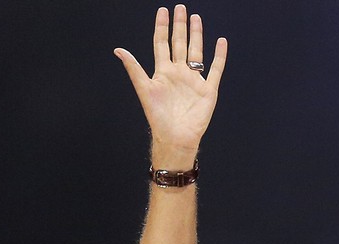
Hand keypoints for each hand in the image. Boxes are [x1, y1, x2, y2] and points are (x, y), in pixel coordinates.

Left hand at [114, 5, 227, 164]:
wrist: (175, 136)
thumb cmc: (158, 116)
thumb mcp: (144, 88)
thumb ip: (134, 68)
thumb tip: (118, 50)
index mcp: (163, 72)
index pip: (162, 44)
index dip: (162, 28)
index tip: (163, 11)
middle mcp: (178, 73)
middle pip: (179, 44)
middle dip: (180, 26)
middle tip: (180, 8)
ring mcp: (193, 80)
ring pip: (196, 52)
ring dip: (196, 35)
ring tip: (196, 18)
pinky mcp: (208, 89)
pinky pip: (215, 69)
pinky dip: (219, 56)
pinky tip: (220, 42)